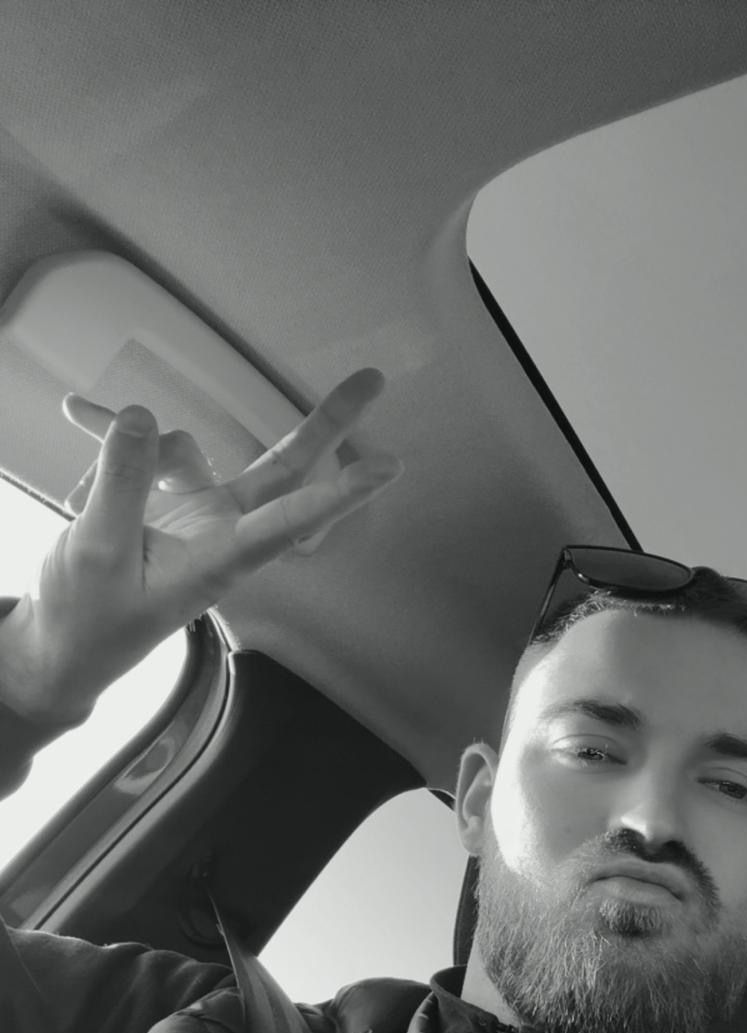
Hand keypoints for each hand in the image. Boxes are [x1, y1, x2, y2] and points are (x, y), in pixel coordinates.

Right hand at [0, 368, 400, 725]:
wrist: (64, 644)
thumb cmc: (90, 620)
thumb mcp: (98, 551)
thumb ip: (124, 484)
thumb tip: (141, 416)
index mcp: (218, 561)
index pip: (287, 521)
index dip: (337, 494)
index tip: (389, 468)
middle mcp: (220, 532)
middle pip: (282, 468)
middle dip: (325, 423)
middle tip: (373, 381)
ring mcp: (196, 512)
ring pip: (187, 449)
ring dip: (134, 449)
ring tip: (73, 465)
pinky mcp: (165, 499)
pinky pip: (142, 452)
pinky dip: (107, 439)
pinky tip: (75, 415)